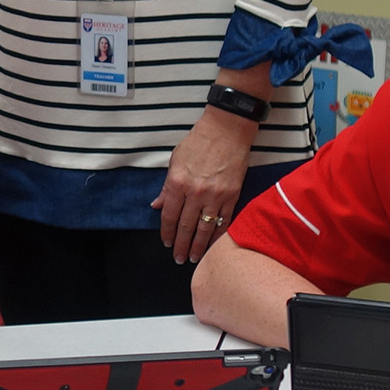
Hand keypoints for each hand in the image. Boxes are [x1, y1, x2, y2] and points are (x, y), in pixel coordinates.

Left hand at [152, 106, 255, 265]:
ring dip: (199, 245)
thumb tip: (157, 205)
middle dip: (182, 245)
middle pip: (186, 226)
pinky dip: (217, 235)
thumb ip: (166, 187)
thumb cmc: (198, 143)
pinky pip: (224, 220)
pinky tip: (213, 245)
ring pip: (205, 227)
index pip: (169, 215)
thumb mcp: (175, 161)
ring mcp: (216, 195)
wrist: (227, 131)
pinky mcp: (232, 195)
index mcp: (178, 182)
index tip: (167, 243)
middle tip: (179, 259)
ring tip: (195, 258)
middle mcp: (195, 192)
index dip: (167, 232)